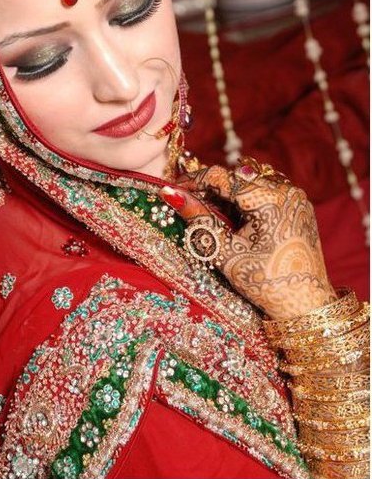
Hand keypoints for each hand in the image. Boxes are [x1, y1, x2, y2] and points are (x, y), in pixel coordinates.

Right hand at [159, 158, 337, 319]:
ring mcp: (295, 196)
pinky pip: (268, 188)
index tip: (175, 189)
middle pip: (237, 175)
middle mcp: (286, 190)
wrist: (306, 302)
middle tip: (191, 204)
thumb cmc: (266, 282)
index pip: (222, 177)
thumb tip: (171, 195)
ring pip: (253, 179)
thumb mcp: (227, 252)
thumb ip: (199, 220)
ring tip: (214, 211)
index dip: (194, 181)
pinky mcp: (299, 205)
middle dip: (212, 187)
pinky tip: (238, 215)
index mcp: (268, 200)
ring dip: (231, 190)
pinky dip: (249, 196)